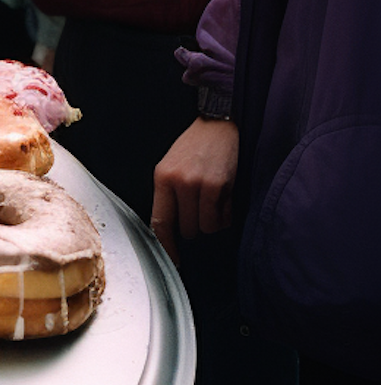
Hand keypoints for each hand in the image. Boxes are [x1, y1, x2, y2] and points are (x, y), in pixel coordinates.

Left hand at [151, 118, 238, 264]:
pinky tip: (223, 199)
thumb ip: (169, 195)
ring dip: (211, 222)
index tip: (174, 259)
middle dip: (194, 227)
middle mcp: (177, 182)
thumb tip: (170, 230)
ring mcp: (198, 184)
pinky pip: (222, 218)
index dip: (167, 245)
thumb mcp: (171, 167)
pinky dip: (225, 215)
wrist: (218, 125)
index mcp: (161, 178)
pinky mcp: (218, 186)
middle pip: (186, 229)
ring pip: (205, 227)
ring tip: (213, 202)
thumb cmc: (194, 148)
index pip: (160, 222)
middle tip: (200, 210)